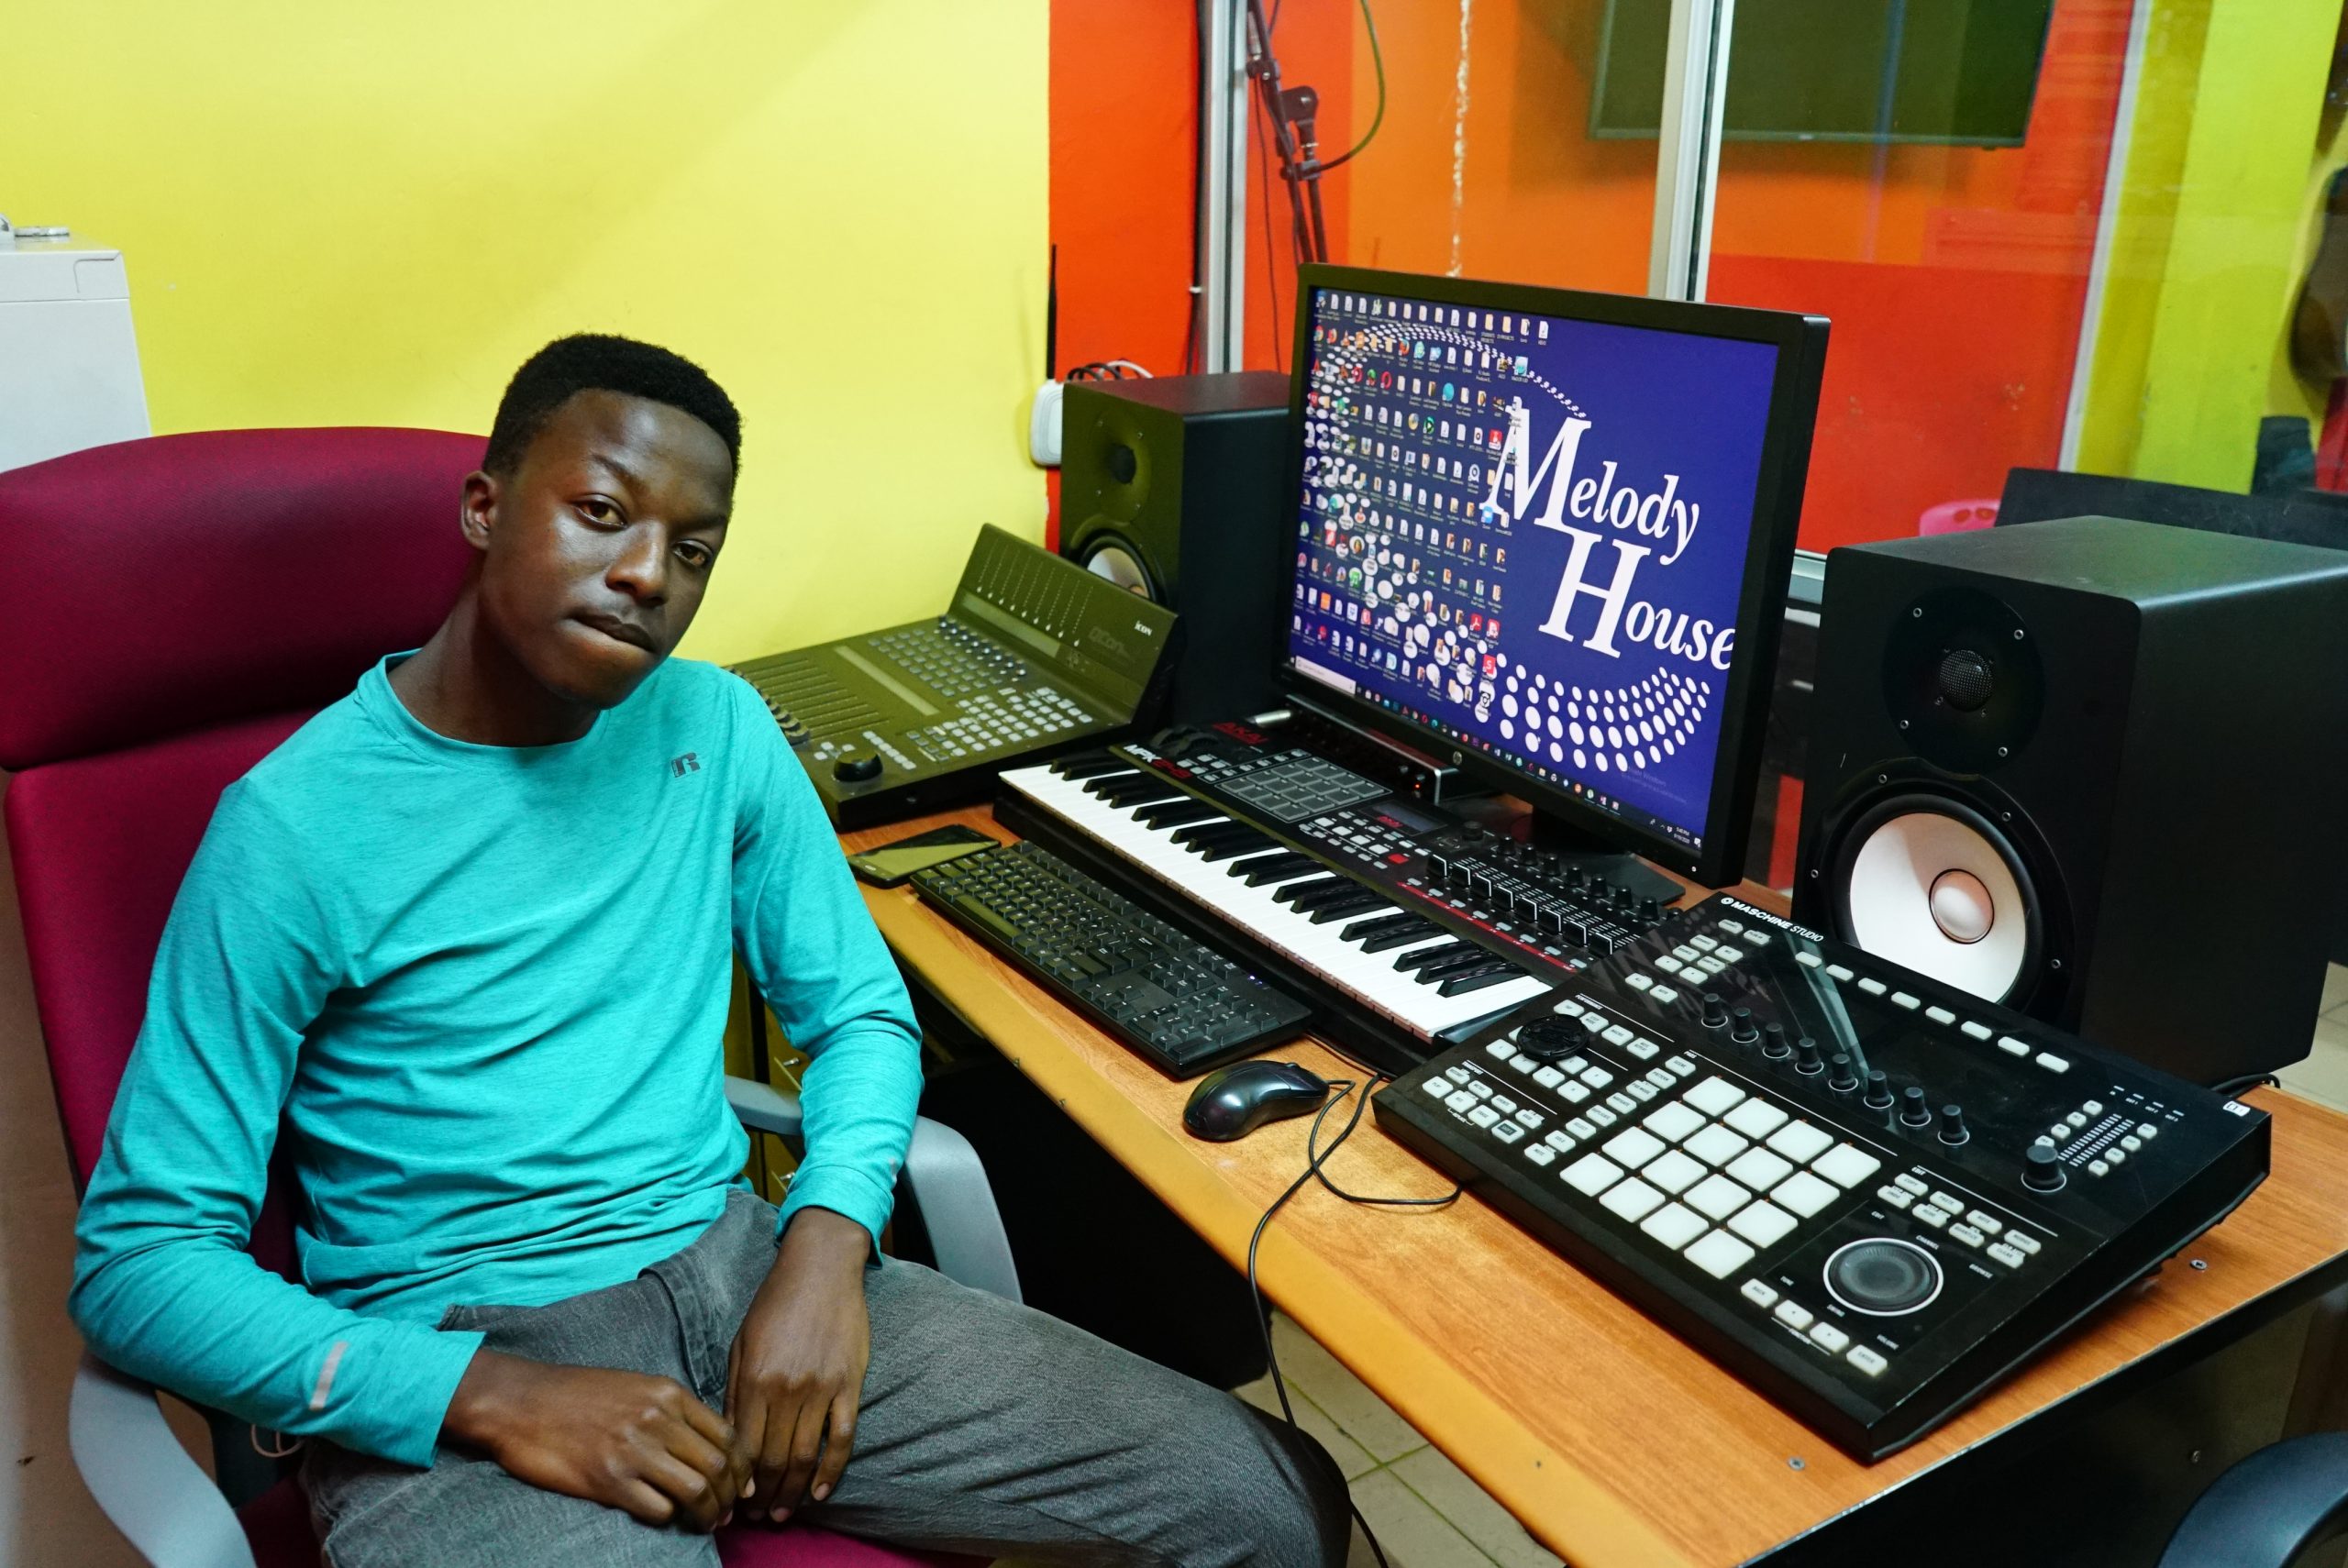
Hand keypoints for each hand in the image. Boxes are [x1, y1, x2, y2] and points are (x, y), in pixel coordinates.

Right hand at [443, 1350, 746, 1530]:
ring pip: (697, 1490)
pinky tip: (663, 1516)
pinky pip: (659, 1509)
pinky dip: (669, 1518)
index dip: (741, 1466)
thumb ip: (673, 1412)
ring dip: (707, 1513)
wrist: (521, 1402)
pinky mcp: (609, 1480)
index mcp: (668, 1394)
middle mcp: (658, 1419)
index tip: (741, 1484)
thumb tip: (709, 1447)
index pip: (727, 1434)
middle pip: (718, 1466)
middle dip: (729, 1495)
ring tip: (706, 1523)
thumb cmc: (577, 1395)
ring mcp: (634, 1450)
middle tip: (726, 1512)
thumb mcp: (636, 1386)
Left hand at [727, 1206, 871, 1521]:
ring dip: (794, 1491)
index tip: (735, 1501)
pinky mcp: (849, 1383)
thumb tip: (731, 1441)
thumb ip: (735, 1393)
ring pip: (806, 1455)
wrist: (820, 1267)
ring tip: (785, 1511)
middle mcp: (788, 1389)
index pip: (745, 1448)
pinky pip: (842, 1436)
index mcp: (755, 1379)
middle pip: (775, 1459)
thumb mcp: (741, 1344)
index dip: (739, 1482)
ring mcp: (822, 1388)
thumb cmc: (775, 1302)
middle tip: (759, 1516)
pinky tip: (821, 1490)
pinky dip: (831, 1469)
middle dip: (764, 1495)